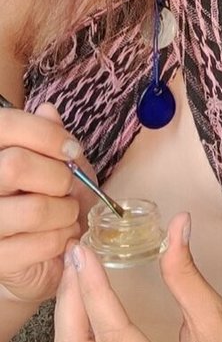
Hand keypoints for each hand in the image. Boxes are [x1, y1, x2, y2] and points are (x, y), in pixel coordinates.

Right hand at [0, 102, 90, 302]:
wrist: (39, 254)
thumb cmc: (48, 196)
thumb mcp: (55, 160)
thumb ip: (50, 135)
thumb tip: (47, 111)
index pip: (5, 125)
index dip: (45, 134)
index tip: (70, 149)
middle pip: (16, 165)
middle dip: (58, 177)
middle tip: (68, 187)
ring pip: (34, 208)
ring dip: (66, 212)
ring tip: (68, 214)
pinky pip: (41, 243)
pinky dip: (63, 239)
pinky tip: (61, 237)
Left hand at [55, 212, 221, 341]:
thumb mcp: (215, 323)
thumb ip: (187, 277)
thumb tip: (178, 225)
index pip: (109, 332)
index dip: (91, 289)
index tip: (81, 252)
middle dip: (72, 300)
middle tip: (75, 258)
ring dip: (73, 316)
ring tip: (78, 275)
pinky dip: (81, 331)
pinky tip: (86, 307)